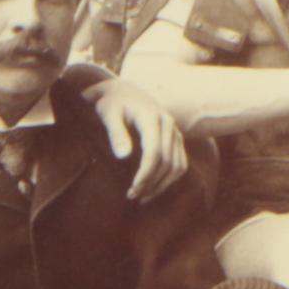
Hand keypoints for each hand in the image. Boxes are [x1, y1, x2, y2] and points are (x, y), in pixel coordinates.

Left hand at [78, 75, 189, 197]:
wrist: (123, 91)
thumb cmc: (112, 104)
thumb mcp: (108, 114)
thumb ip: (116, 134)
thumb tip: (123, 156)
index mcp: (152, 117)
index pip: (154, 152)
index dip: (145, 173)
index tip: (132, 189)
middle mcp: (168, 124)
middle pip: (167, 161)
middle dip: (151, 182)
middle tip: (132, 196)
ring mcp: (175, 131)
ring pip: (177, 165)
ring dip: (162, 184)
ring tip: (143, 197)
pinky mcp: (176, 138)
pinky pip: (180, 163)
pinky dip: (170, 178)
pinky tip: (154, 188)